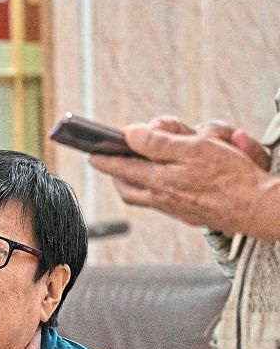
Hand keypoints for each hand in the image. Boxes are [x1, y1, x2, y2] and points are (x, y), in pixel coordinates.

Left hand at [89, 119, 276, 235]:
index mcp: (159, 180)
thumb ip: (158, 142)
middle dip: (117, 174)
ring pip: (144, 195)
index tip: (91, 153)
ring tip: (130, 170)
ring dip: (135, 181)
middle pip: (128, 187)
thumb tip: (129, 134)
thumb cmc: (230, 175)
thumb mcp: (194, 148)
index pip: (121, 167)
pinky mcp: (189, 213)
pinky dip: (159, 189)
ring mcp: (175, 208)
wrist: (257, 207)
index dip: (105, 158)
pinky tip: (163, 181)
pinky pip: (165, 201)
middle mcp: (162, 197)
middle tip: (109, 162)